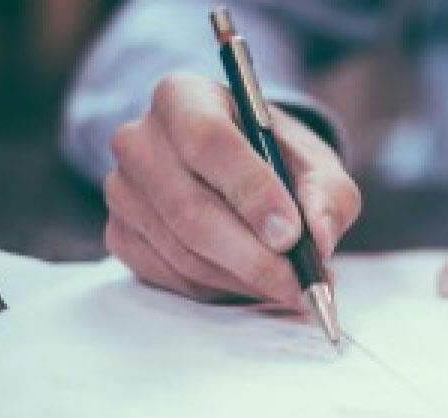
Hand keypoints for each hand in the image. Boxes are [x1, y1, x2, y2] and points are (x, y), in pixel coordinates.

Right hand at [103, 72, 359, 305]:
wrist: (237, 172)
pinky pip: (170, 276)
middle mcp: (139, 140)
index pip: (208, 141)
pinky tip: (251, 281)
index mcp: (183, 98)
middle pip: (190, 208)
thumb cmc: (276, 160)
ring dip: (243, 278)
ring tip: (288, 286)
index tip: (291, 234)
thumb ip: (327, 196)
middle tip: (300, 284)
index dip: (251, 192)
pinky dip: (219, 289)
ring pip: (183, 251)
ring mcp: (122, 190)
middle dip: (253, 256)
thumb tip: (319, 239)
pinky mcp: (120, 235)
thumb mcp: (315, 164)